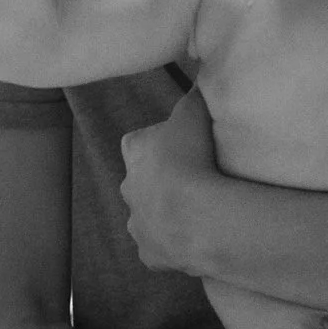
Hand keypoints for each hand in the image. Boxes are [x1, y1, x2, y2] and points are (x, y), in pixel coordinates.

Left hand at [119, 89, 218, 273]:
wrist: (196, 215)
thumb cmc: (191, 157)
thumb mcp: (194, 111)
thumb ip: (194, 95)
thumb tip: (200, 74)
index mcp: (134, 154)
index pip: (139, 143)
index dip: (159, 143)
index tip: (182, 147)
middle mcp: (128, 189)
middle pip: (141, 182)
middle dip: (160, 182)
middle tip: (193, 182)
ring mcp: (137, 225)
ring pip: (146, 217)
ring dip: (165, 215)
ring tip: (197, 213)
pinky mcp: (150, 255)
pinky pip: (159, 249)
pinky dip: (173, 245)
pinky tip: (195, 241)